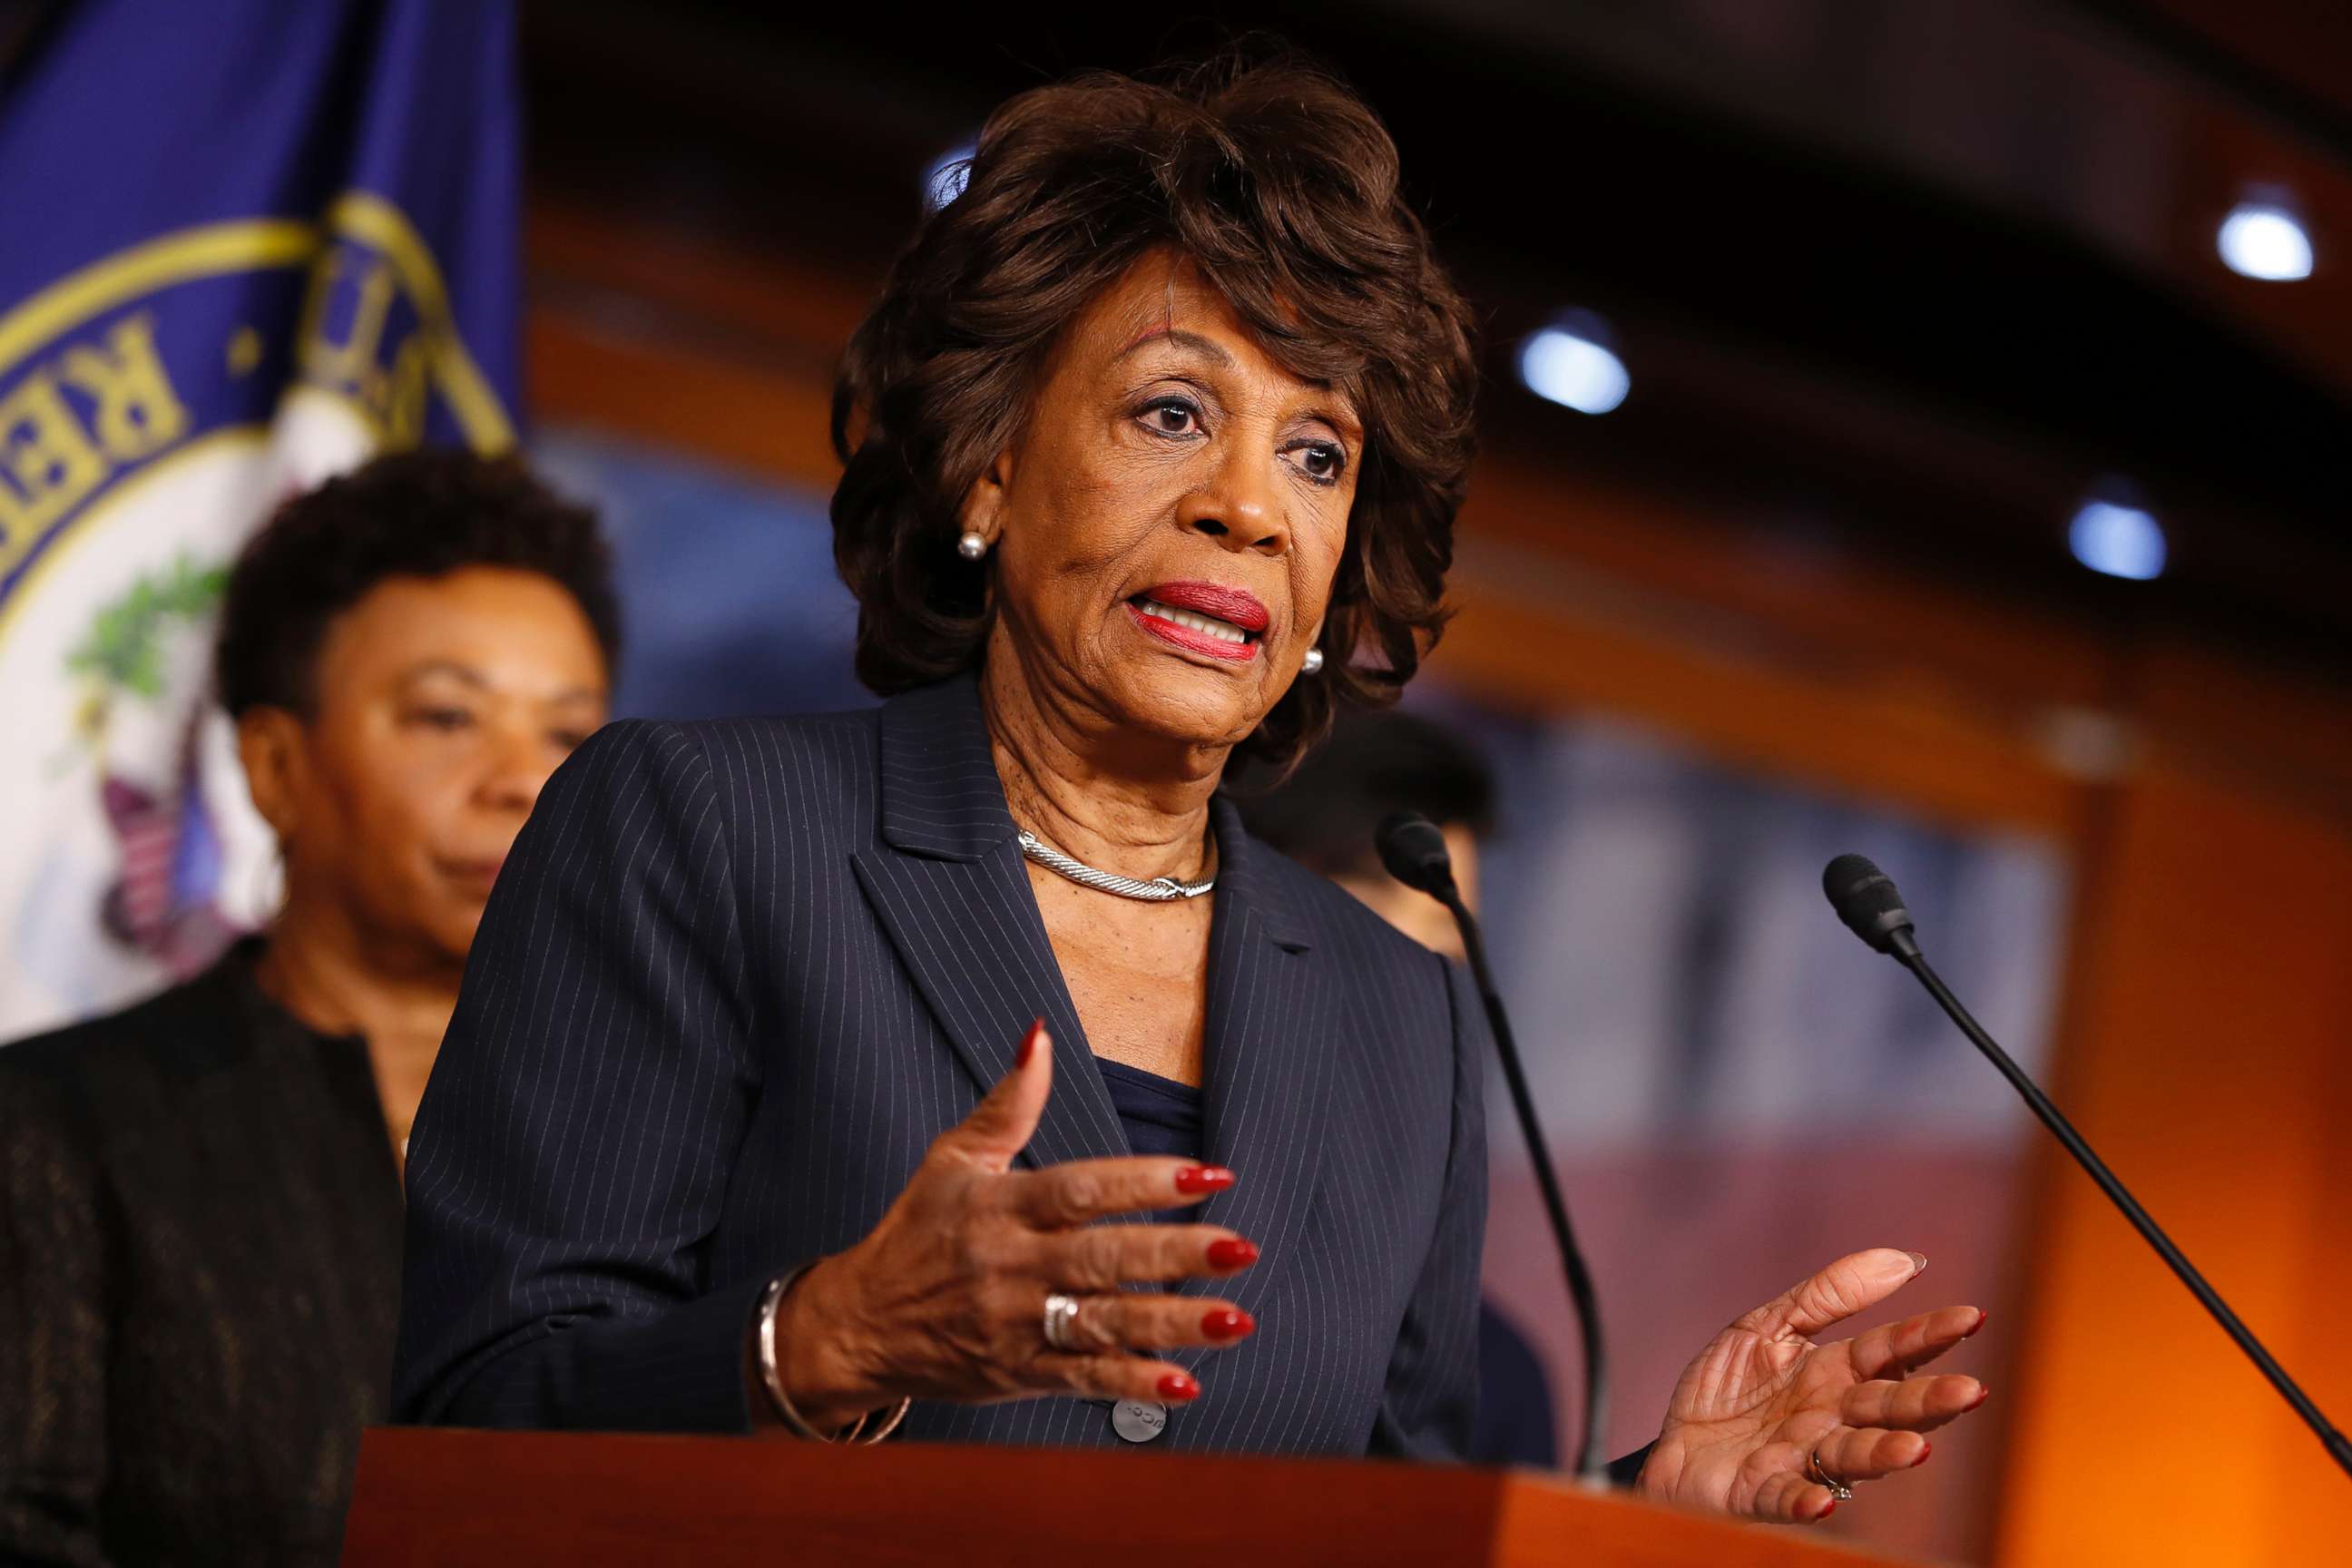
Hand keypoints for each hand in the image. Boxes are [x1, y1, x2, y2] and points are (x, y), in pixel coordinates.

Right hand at [766, 1021, 1259, 1428]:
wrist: (858, 1326)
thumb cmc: (914, 1232)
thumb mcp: (953, 1159)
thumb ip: (1010, 1103)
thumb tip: (1041, 1034)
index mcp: (1000, 1206)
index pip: (1081, 1189)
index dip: (1145, 1181)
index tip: (1208, 1175)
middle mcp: (1010, 1264)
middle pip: (1102, 1258)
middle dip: (1175, 1254)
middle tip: (1240, 1247)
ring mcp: (1014, 1324)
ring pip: (1103, 1323)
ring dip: (1172, 1324)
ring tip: (1235, 1320)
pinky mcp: (1017, 1375)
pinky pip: (1081, 1380)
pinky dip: (1132, 1385)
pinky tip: (1183, 1384)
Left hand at [1633, 1248, 1989, 1522]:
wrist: (1675, 1446)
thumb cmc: (1730, 1388)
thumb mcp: (1770, 1325)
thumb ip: (1830, 1294)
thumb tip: (1903, 1260)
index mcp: (1835, 1373)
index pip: (1890, 1350)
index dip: (1928, 1335)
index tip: (1971, 1316)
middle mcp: (1830, 1417)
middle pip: (1886, 1407)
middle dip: (1927, 1401)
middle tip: (1969, 1391)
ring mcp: (1802, 1457)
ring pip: (1851, 1456)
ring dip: (1883, 1454)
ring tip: (1915, 1449)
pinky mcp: (1764, 1491)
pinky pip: (1788, 1497)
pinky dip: (1804, 1500)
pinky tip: (1819, 1498)